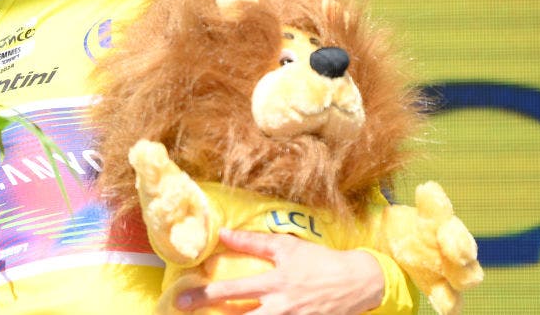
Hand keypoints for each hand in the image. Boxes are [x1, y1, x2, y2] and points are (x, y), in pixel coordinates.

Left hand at [174, 229, 384, 314]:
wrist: (357, 282)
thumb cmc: (319, 261)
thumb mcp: (286, 247)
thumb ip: (252, 242)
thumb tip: (222, 233)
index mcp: (274, 283)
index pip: (232, 291)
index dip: (205, 295)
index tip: (182, 298)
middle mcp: (280, 308)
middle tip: (185, 312)